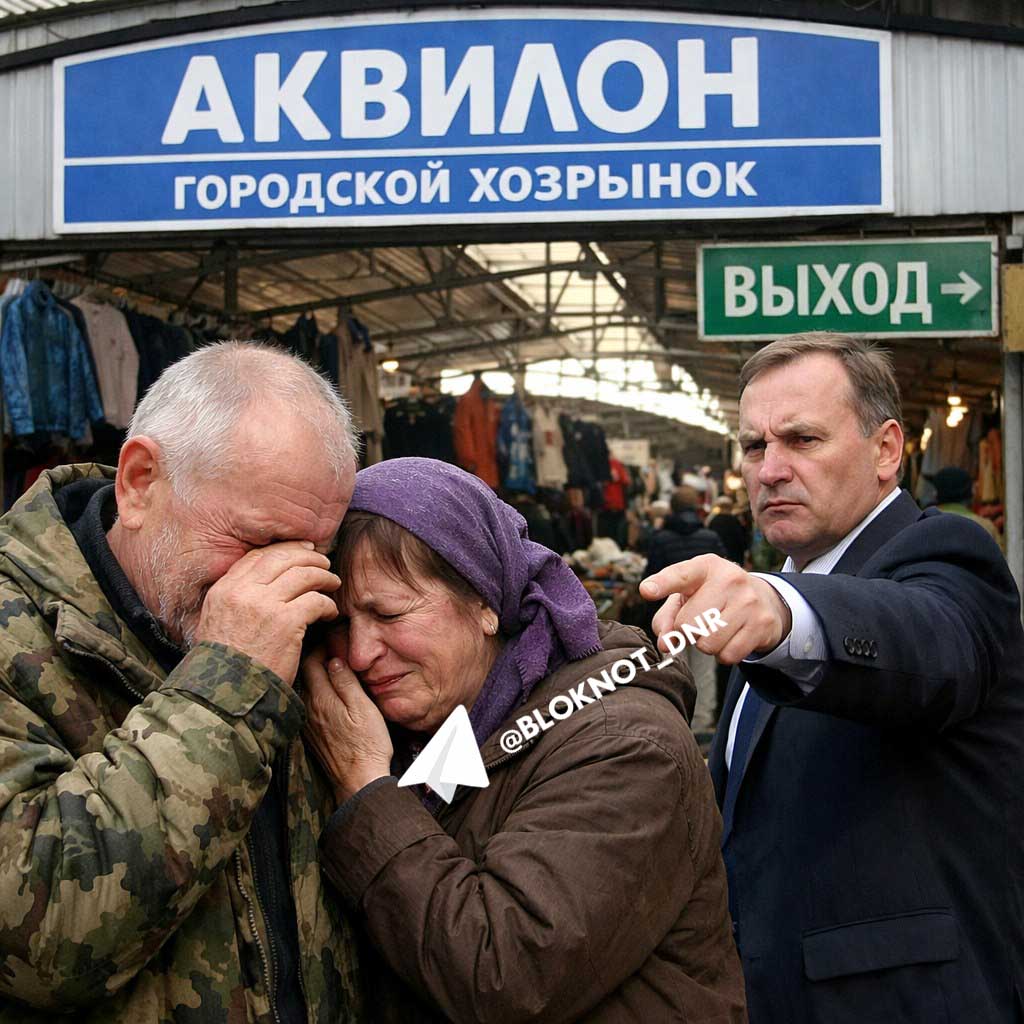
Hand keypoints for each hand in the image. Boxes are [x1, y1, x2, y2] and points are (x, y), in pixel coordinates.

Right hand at [194, 541, 339, 684]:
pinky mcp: (287, 621)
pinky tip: (331, 612)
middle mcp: (242, 591)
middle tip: (324, 563)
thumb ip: (235, 599)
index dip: (283, 550)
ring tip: (333, 584)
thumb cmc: (226, 665)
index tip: (301, 552)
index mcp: (223, 590)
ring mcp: (265, 604)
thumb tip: (262, 584)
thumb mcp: (216, 623)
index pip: (257, 557)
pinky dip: (328, 604)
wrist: (228, 694)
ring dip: (323, 577)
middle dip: (308, 557)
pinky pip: (316, 600)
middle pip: (282, 559)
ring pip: (304, 575)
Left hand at [302, 643, 392, 804]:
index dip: (320, 646)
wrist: (359, 781)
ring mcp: (307, 723)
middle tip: (332, 648)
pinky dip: (316, 692)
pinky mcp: (311, 734)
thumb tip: (335, 658)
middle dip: (315, 656)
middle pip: (304, 673)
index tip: (333, 639)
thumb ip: (346, 681)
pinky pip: (308, 704)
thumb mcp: (363, 708)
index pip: (310, 661)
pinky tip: (329, 693)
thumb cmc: (367, 744)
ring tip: (332, 667)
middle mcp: (308, 709)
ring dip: (315, 675)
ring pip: (305, 688)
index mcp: (320, 699)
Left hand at [639, 554, 792, 664]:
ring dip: (705, 644)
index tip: (647, 590)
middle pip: (687, 624)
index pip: (680, 575)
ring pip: (707, 644)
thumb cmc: (713, 597)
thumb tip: (665, 644)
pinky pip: (728, 656)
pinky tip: (731, 638)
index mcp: (704, 567)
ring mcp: (748, 601)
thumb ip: (666, 617)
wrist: (763, 599)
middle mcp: (728, 579)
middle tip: (699, 622)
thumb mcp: (687, 597)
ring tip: (715, 628)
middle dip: (686, 631)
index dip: (662, 584)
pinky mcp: (762, 624)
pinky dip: (724, 654)